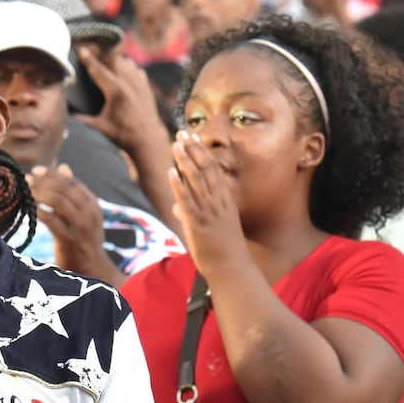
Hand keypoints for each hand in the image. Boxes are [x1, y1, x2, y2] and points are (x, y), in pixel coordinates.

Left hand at [30, 165, 113, 278]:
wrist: (94, 272)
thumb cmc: (83, 240)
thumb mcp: (83, 215)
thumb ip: (73, 193)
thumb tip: (63, 167)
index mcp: (93, 205)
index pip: (71, 182)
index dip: (52, 174)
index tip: (36, 171)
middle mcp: (90, 213)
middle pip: (64, 188)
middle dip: (43, 182)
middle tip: (26, 181)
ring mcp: (81, 227)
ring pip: (59, 201)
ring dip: (39, 194)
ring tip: (26, 193)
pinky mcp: (70, 240)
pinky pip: (52, 220)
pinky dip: (39, 211)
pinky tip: (30, 210)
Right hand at [76, 45, 168, 149]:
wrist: (148, 140)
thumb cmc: (123, 134)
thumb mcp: (100, 127)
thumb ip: (83, 120)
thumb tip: (68, 117)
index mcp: (116, 91)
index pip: (98, 70)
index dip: (88, 59)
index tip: (81, 49)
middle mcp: (129, 83)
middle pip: (114, 59)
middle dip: (103, 58)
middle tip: (94, 61)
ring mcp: (140, 84)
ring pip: (127, 62)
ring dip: (116, 62)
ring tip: (107, 67)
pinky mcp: (147, 88)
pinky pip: (137, 70)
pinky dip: (129, 69)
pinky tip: (124, 76)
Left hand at [169, 130, 247, 280]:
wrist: (232, 269)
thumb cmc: (223, 250)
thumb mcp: (212, 226)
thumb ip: (193, 213)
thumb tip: (176, 207)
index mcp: (225, 200)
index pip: (214, 169)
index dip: (203, 152)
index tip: (194, 137)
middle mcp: (218, 202)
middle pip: (206, 169)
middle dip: (193, 149)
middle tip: (183, 133)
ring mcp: (208, 212)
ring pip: (196, 180)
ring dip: (185, 160)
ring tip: (176, 144)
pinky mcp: (198, 223)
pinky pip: (187, 200)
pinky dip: (178, 185)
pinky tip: (171, 172)